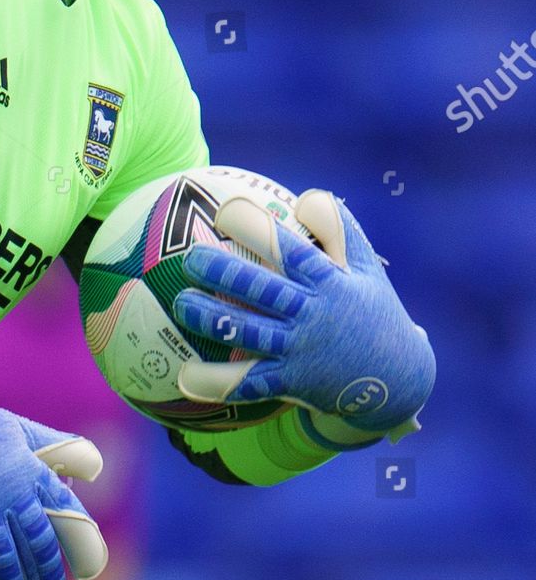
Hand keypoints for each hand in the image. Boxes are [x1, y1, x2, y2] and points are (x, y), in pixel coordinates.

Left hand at [171, 189, 434, 439]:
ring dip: (210, 319)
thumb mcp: (365, 268)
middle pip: (261, 289)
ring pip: (248, 333)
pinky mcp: (292, 383)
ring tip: (180, 303)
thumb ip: (338, 230)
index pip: (289, 249)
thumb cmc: (373, 312)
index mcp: (329, 281)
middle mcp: (312, 314)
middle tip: (191, 258)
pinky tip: (184, 375)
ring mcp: (301, 351)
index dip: (256, 229)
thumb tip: (308, 196)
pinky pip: (249, 384)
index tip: (225, 211)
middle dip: (223, 273)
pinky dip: (216, 382)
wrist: (399, 380)